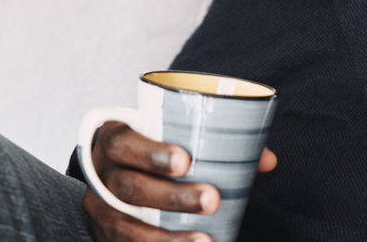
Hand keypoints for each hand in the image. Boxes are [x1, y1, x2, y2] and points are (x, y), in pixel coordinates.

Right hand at [82, 121, 277, 241]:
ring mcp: (100, 209)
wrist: (115, 170)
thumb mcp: (175, 135)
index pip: (122, 143)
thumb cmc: (156, 148)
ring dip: (165, 237)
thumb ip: (220, 142)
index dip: (151, 153)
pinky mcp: (106, 235)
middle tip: (212, 199)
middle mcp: (100, 175)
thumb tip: (266, 160)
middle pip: (128, 187)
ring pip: (125, 226)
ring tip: (204, 240)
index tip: (187, 162)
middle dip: (171, 196)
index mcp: (114, 139)